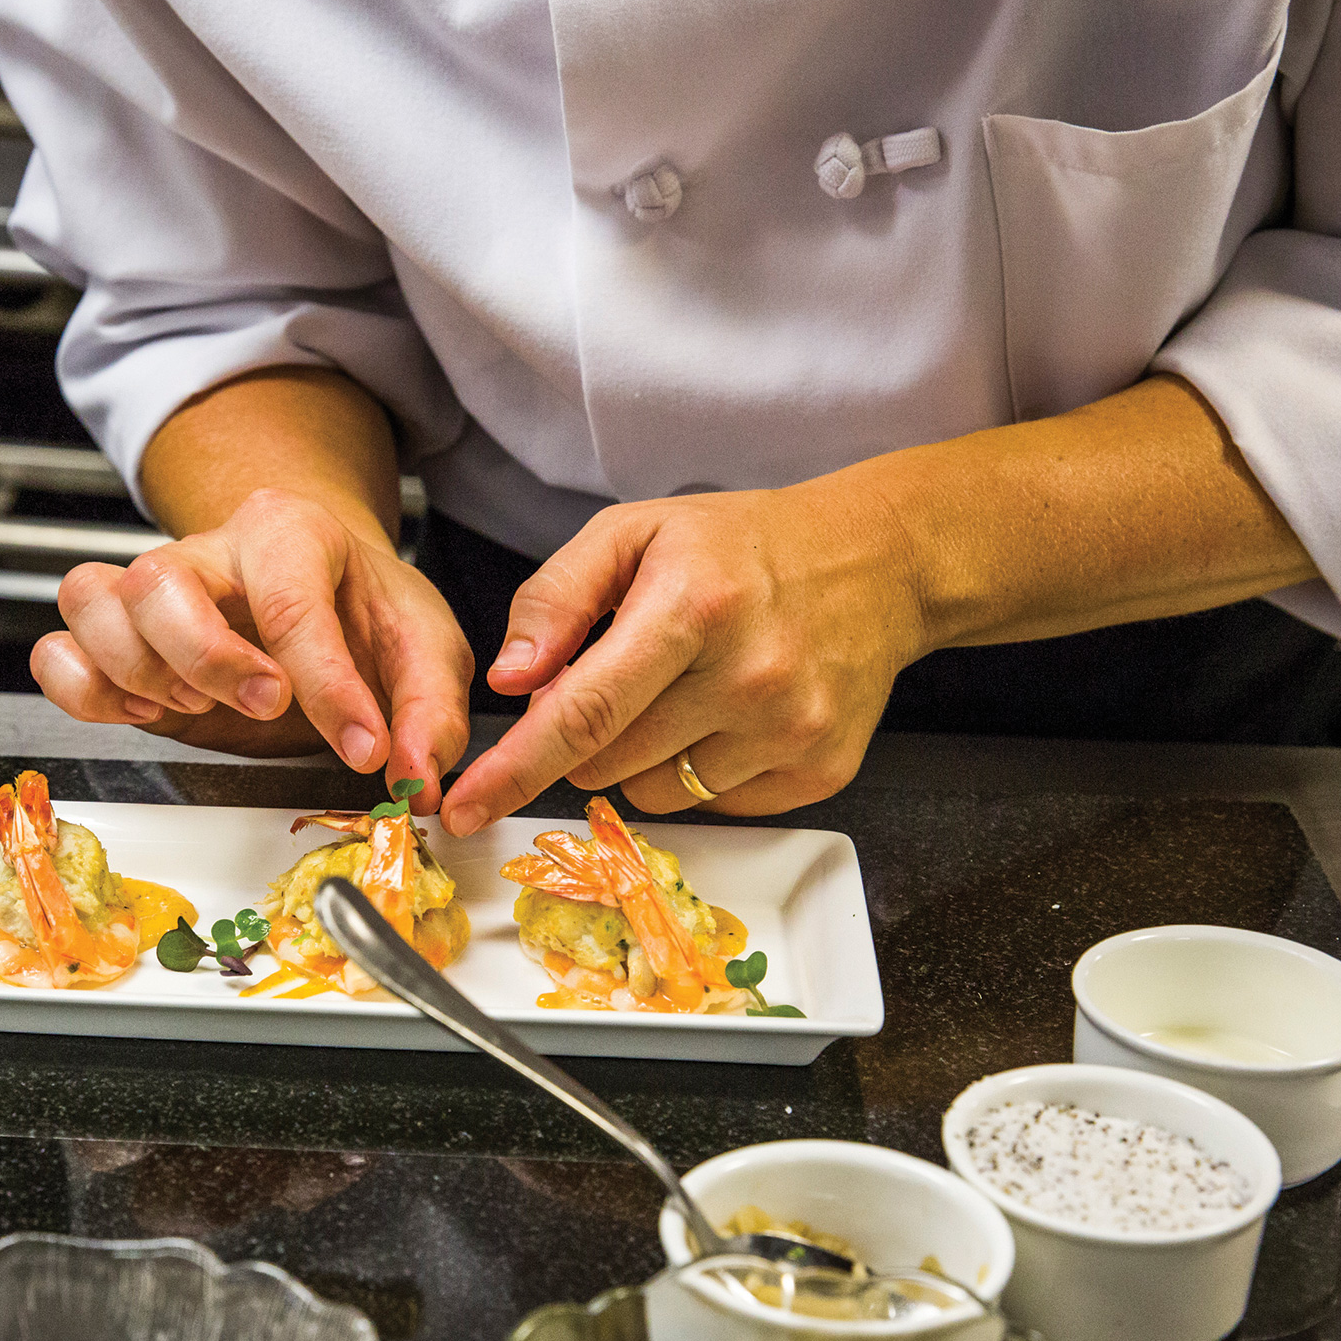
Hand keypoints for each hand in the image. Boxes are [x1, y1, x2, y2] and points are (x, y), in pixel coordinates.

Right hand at [29, 488, 472, 808]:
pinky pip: (57, 648)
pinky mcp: (117, 637)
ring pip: (92, 601)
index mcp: (290, 533)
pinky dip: (83, 690)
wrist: (322, 586)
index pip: (291, 602)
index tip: (364, 747)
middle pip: (159, 580)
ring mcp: (151, 589)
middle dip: (206, 658)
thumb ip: (429, 713)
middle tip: (264, 706)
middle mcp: (208, 551)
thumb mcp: (423, 649)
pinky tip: (144, 714)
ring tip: (197, 708)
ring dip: (138, 673)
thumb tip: (417, 778)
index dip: (329, 687)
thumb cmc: (362, 612)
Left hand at [439, 481, 927, 832]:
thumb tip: (506, 682)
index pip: (583, 712)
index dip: (514, 768)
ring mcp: (791, 731)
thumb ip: (555, 600)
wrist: (876, 563)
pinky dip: (696, 772)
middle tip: (615, 680)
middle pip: (607, 762)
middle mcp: (749, 676)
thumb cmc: (738, 547)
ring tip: (682, 690)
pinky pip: (713, 806)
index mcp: (693, 607)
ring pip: (654, 794)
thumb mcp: (633, 533)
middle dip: (581, 737)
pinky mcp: (820, 771)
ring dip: (640, 757)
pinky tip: (726, 714)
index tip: (464, 807)